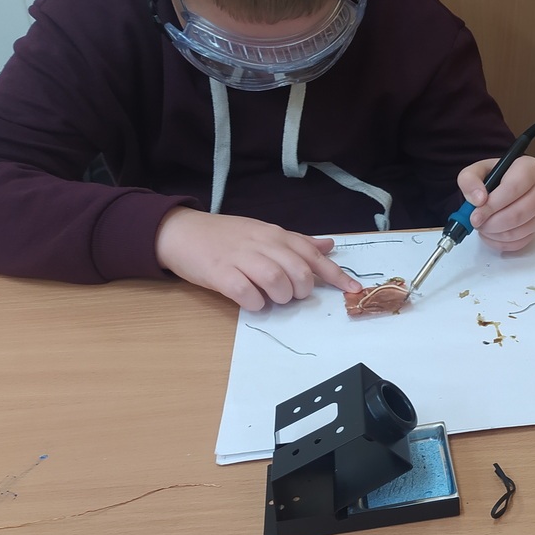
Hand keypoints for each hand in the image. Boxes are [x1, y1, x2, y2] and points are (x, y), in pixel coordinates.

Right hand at [154, 208, 361, 310]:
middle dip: (301, 290)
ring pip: (276, 280)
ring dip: (280, 296)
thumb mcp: (264, 232)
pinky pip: (246, 292)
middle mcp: (262, 243)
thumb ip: (296, 242)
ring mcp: (240, 257)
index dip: (336, 275)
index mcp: (275, 235)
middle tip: (291, 295)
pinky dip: (255, 303)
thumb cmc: (226, 236)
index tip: (354, 291)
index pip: (313, 255)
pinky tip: (253, 302)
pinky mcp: (219, 273)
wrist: (180, 231)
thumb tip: (329, 246)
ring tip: (272, 298)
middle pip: (298, 270)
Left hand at [457, 155, 534, 251]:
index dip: (492, 206)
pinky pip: (521, 242)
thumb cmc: (495, 176)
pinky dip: (501, 243)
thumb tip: (478, 200)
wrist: (507, 183)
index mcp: (529, 168)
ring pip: (520, 231)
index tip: (475, 215)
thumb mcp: (477, 170)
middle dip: (492, 224)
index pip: (512, 189)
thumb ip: (470, 180)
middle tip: (476, 223)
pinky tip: (490, 234)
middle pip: (518, 214)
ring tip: (482, 227)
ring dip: (495, 234)